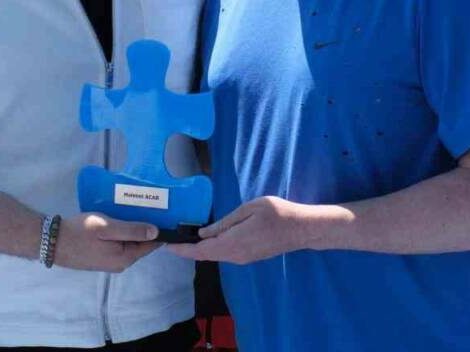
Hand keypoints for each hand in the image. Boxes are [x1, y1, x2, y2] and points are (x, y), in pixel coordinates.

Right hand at [53, 213, 160, 272]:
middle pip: (140, 244)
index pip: (151, 245)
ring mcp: (109, 262)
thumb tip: (156, 232)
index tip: (163, 214)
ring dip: (131, 229)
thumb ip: (132, 230)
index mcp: (125, 258)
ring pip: (128, 243)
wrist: (52, 241)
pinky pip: (117, 244)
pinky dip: (120, 233)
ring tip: (132, 210)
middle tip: (147, 207)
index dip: (158, 230)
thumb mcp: (107, 227)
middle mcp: (120, 264)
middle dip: (144, 228)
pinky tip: (117, 220)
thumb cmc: (80, 232)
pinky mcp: (101, 257)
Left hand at [167, 196, 313, 264]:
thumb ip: (224, 223)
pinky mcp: (249, 257)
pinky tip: (209, 239)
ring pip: (216, 256)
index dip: (183, 250)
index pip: (201, 250)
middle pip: (206, 255)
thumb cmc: (277, 214)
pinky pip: (225, 254)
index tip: (167, 246)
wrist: (301, 229)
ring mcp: (243, 258)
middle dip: (188, 250)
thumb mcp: (248, 210)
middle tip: (173, 240)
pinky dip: (213, 249)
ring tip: (186, 238)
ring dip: (200, 249)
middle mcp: (235, 255)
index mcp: (232, 243)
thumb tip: (203, 233)